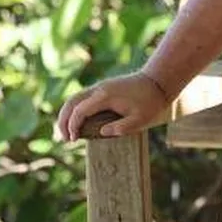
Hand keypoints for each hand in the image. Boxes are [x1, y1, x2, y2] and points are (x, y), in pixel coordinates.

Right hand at [55, 72, 169, 140]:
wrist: (158, 81)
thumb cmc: (150, 102)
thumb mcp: (141, 119)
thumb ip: (122, 127)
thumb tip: (102, 132)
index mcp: (105, 97)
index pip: (80, 111)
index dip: (73, 126)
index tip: (73, 140)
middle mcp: (99, 89)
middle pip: (71, 102)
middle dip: (63, 121)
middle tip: (65, 139)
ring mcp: (100, 86)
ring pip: (75, 98)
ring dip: (67, 114)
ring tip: (67, 133)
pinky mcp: (103, 88)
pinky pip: (82, 97)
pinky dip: (75, 109)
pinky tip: (77, 122)